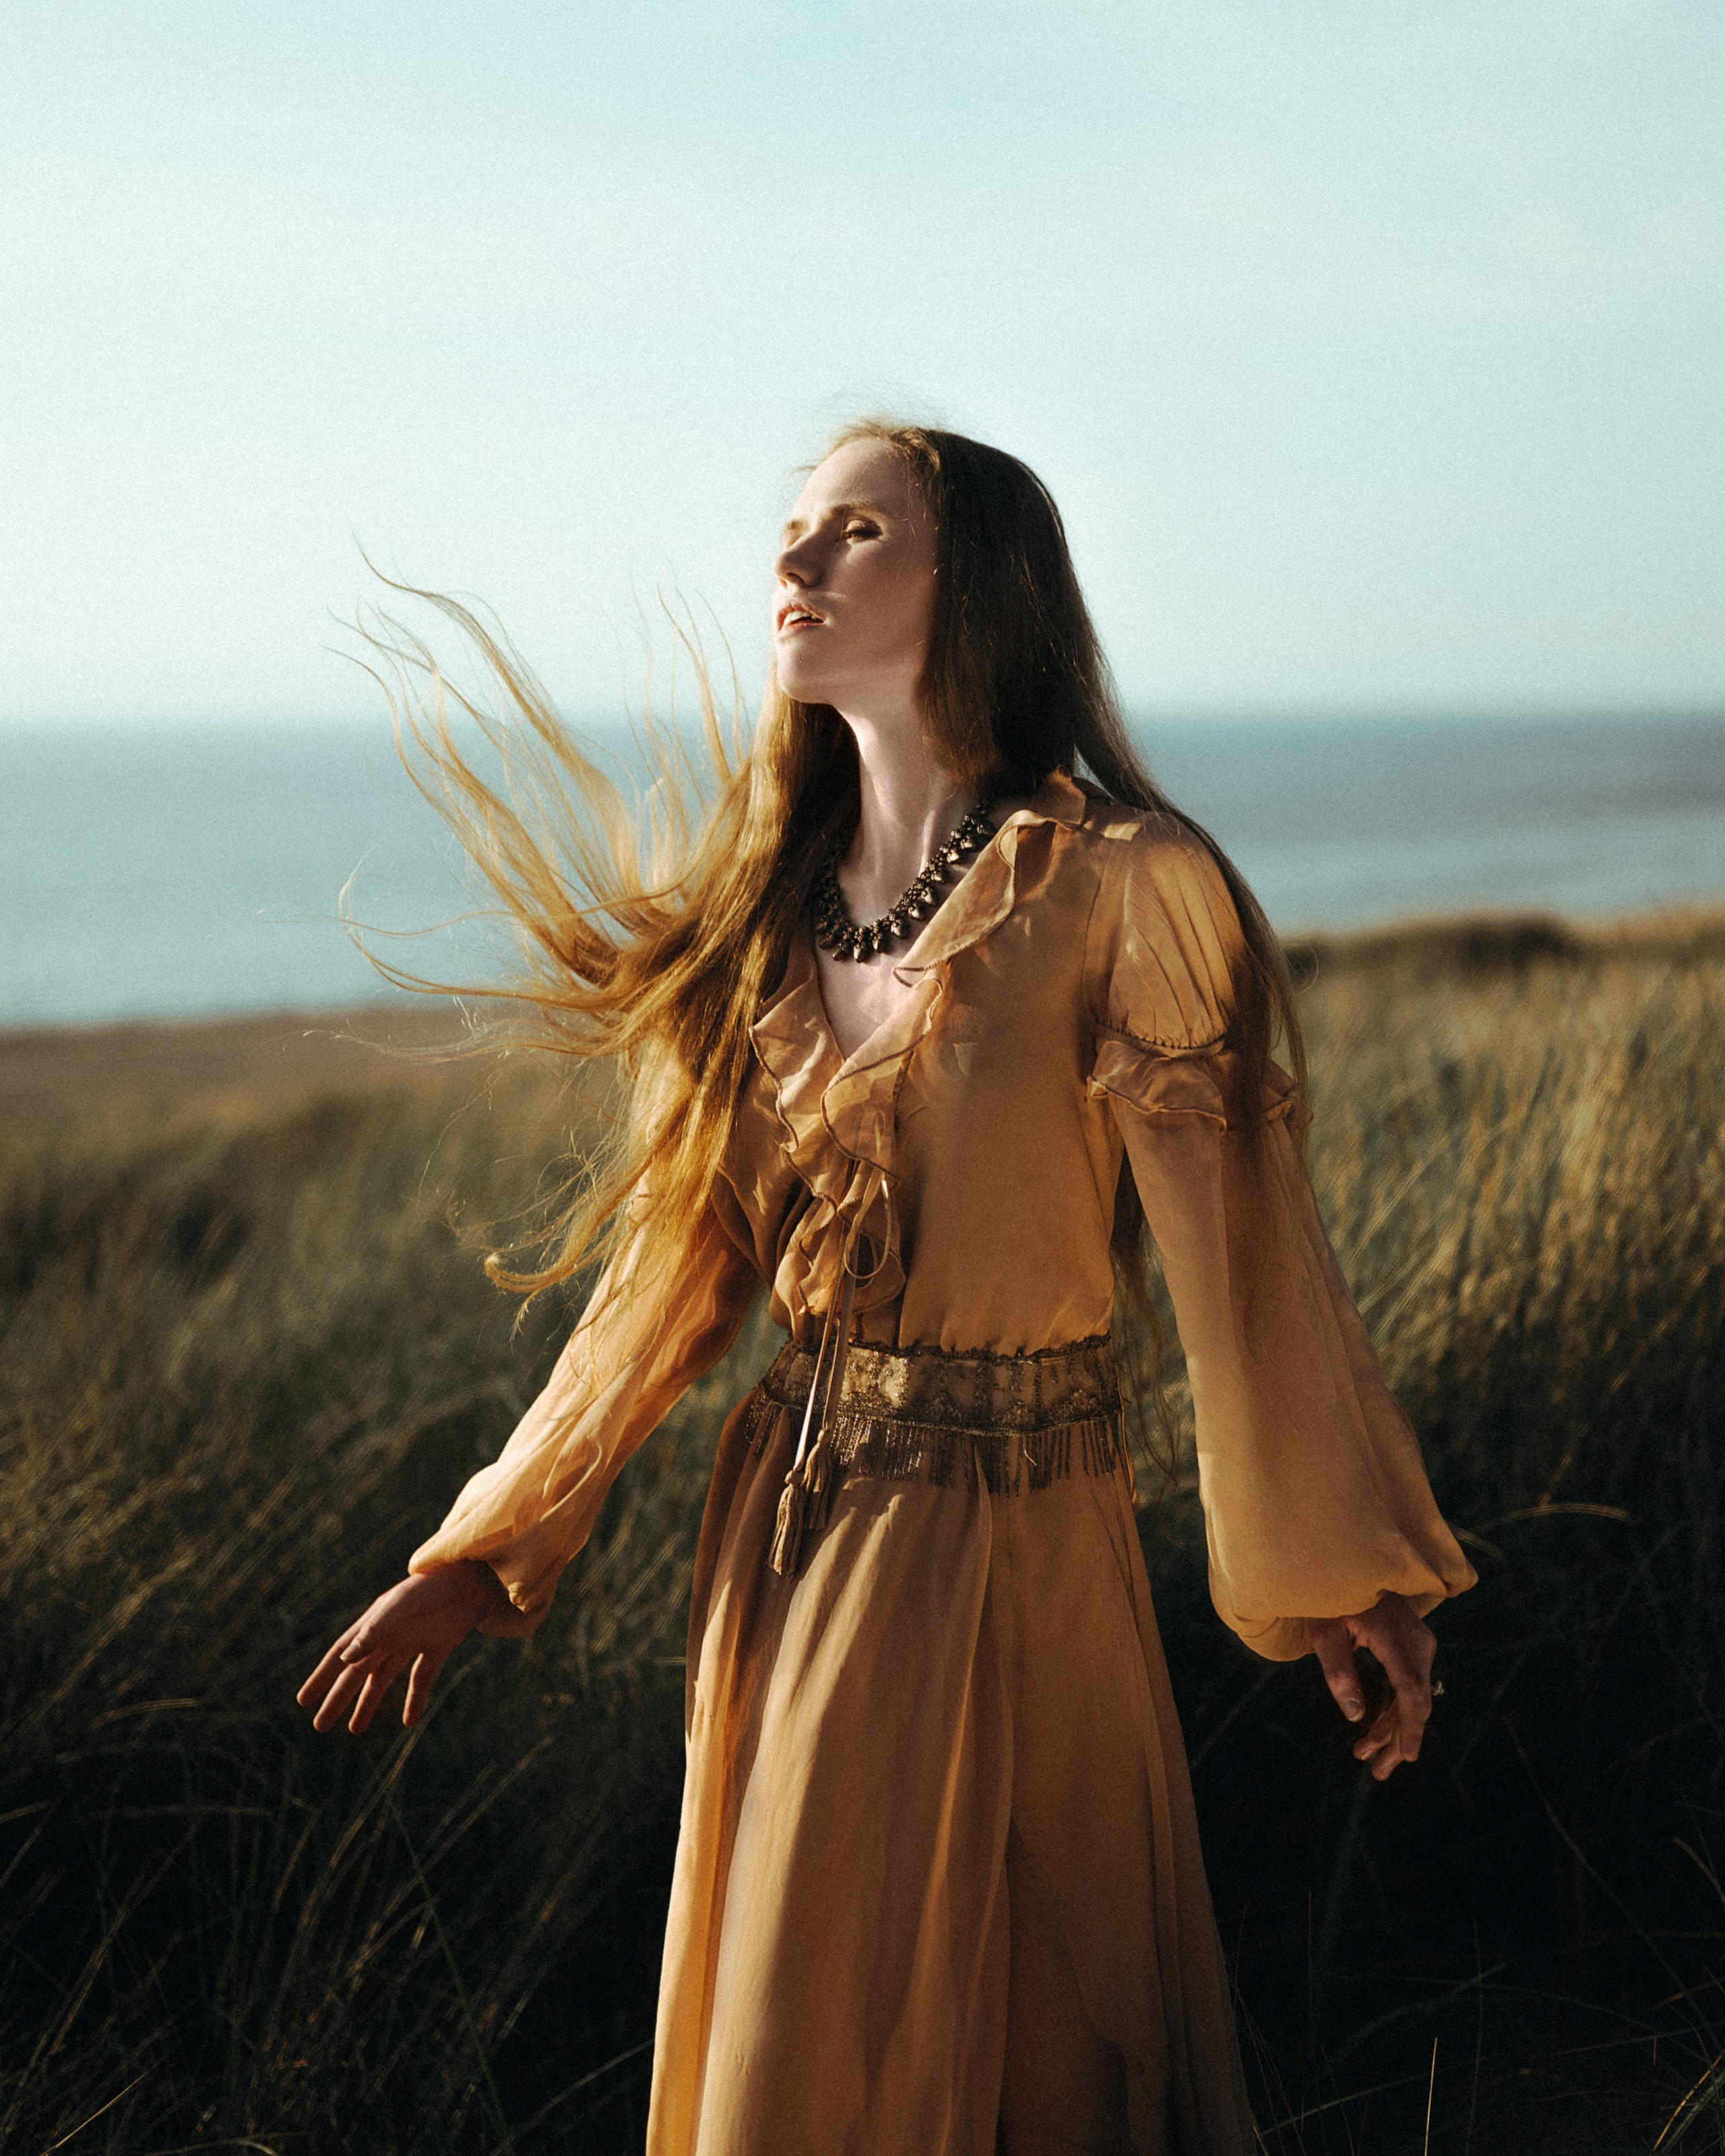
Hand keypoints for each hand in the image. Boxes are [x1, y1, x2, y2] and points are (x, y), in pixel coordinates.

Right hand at [297, 1561, 505, 1735]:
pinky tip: (408, 1722)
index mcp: (375, 1623)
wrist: (474, 1577)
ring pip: (382, 1680)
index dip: (322, 1677)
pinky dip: (414, 1700)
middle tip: (320, 1726)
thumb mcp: (400, 1605)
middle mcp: (389, 1635)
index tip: (303, 1700)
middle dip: (337, 1699)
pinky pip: (421, 1678)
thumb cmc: (433, 1586)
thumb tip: (346, 1660)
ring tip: (354, 1730)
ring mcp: (413, 1642)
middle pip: (357, 1674)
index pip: (340, 1655)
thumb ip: (375, 1630)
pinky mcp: (438, 1647)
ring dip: (368, 1704)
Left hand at [1310, 1593, 1436, 1780]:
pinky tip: (1372, 1734)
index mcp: (1394, 1636)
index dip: (1409, 1727)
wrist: (1347, 1563)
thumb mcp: (1324, 1631)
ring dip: (1392, 1730)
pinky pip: (1407, 1686)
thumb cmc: (1330, 1595)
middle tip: (1377, 1772)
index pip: (1411, 1690)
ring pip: (1412, 1698)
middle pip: (1415, 1701)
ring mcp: (1418, 1645)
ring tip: (1367, 1760)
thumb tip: (1354, 1715)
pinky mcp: (1412, 1648)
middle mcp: (1416, 1642)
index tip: (1406, 1756)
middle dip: (1397, 1739)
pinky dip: (1392, 1711)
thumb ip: (1338, 1671)